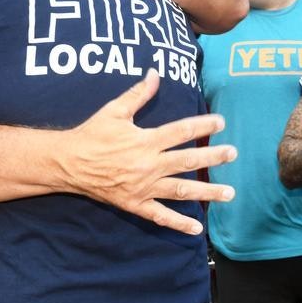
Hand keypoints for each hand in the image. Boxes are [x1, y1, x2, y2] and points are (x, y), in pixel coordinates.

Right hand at [60, 69, 236, 234]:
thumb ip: (138, 93)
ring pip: (181, 190)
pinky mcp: (135, 204)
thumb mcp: (114, 110)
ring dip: (207, 192)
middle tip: (233, 154)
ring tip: (229, 193)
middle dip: (213, 158)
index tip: (221, 123)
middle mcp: (148, 165)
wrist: (67, 163)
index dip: (203, 126)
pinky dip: (178, 224)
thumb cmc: (92, 134)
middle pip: (187, 161)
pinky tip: (196, 229)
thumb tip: (155, 73)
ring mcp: (143, 187)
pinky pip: (160, 216)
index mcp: (145, 140)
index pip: (181, 131)